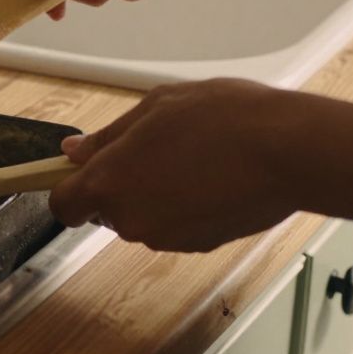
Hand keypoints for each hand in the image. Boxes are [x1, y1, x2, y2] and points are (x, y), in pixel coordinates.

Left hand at [49, 79, 301, 252]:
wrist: (289, 152)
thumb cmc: (223, 119)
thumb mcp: (154, 108)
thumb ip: (108, 137)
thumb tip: (74, 152)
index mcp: (109, 182)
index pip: (63, 205)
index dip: (68, 189)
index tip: (79, 173)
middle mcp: (130, 219)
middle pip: (105, 210)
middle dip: (119, 185)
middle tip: (152, 149)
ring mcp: (166, 238)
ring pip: (142, 218)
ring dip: (153, 195)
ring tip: (190, 158)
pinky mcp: (199, 246)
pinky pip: (175, 227)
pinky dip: (183, 208)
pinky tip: (210, 178)